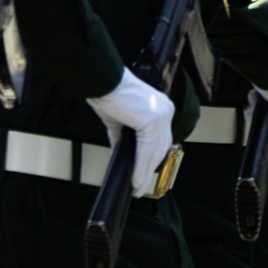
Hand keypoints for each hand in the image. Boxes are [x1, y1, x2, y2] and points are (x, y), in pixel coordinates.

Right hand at [86, 68, 175, 194]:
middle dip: (150, 168)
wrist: (103, 80)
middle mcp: (165, 110)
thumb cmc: (109, 92)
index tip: (144, 173)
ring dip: (144, 172)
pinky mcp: (152, 120)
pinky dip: (140, 167)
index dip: (152, 158)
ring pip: (154, 152)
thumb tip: (120, 152)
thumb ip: (123, 136)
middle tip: (140, 185)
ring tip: (136, 187)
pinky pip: (146, 151)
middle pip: (160, 147)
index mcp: (160, 107)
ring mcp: (160, 115)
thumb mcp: (119, 119)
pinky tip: (134, 179)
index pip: (160, 138)